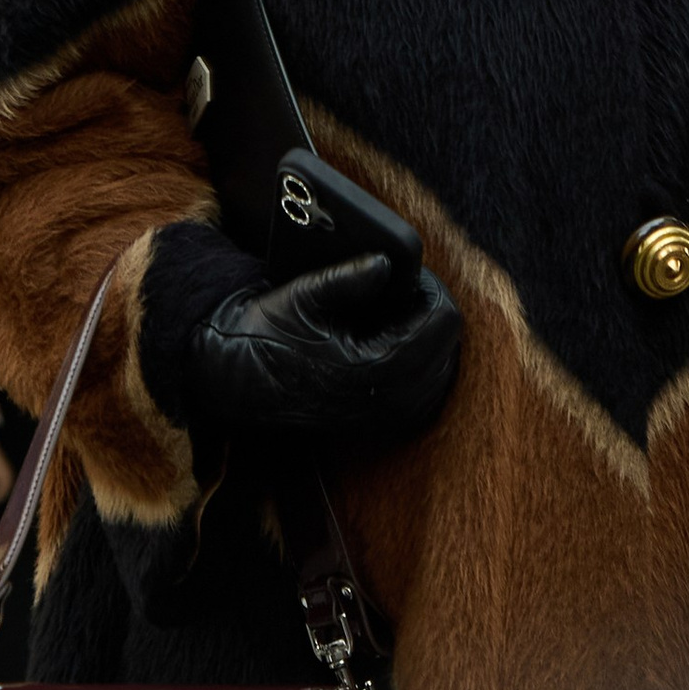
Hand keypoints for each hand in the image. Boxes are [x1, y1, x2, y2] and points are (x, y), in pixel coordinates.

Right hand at [144, 224, 461, 448]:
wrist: (240, 383)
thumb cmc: (268, 335)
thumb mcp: (303, 296)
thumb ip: (348, 278)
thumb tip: (387, 263)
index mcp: (373, 368)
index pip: (440, 323)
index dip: (432, 291)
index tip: (413, 274)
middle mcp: (387, 402)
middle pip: (448, 347)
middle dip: (433, 314)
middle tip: (409, 289)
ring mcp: (386, 420)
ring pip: (443, 372)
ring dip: (432, 341)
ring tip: (406, 312)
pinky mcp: (382, 427)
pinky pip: (427, 393)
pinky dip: (424, 365)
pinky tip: (404, 342)